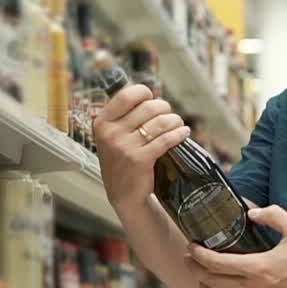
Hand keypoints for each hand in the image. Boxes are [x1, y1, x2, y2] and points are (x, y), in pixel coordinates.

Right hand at [94, 84, 189, 209]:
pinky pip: (166, 139)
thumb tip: (151, 97)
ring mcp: (124, 146)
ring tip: (179, 124)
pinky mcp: (139, 159)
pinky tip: (184, 133)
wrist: (123, 195)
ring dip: (175, 120)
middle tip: (170, 115)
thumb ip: (124, 118)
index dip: (144, 93)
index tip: (152, 99)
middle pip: (148, 107)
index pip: (126, 95)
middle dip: (165, 108)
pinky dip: (179, 134)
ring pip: (159, 122)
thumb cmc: (122, 162)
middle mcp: (110, 132)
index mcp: (102, 122)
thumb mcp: (112, 137)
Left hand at [186, 205, 286, 287]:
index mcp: (257, 268)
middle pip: (209, 281)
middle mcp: (252, 287)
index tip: (192, 245)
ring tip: (199, 272)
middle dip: (194, 268)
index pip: (215, 264)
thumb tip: (252, 212)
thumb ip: (274, 216)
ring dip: (203, 285)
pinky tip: (219, 285)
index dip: (198, 254)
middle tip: (190, 255)